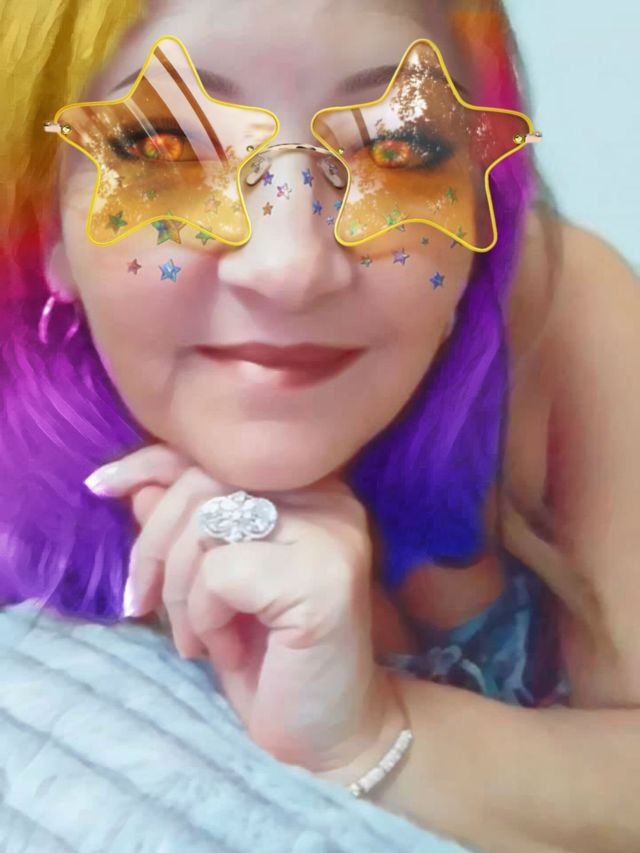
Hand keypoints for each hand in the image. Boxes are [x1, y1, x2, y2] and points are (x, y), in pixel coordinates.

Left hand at [85, 443, 400, 771]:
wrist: (329, 730)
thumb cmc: (270, 658)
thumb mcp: (212, 587)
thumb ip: (184, 532)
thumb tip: (138, 486)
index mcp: (306, 489)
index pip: (216, 452)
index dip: (151, 463)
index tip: (101, 487)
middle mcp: (328, 499)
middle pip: (203, 483)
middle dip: (153, 547)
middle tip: (145, 604)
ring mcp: (330, 533)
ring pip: (206, 525)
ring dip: (181, 594)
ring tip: (198, 640)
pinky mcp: (323, 576)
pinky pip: (221, 572)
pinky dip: (206, 617)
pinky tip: (229, 651)